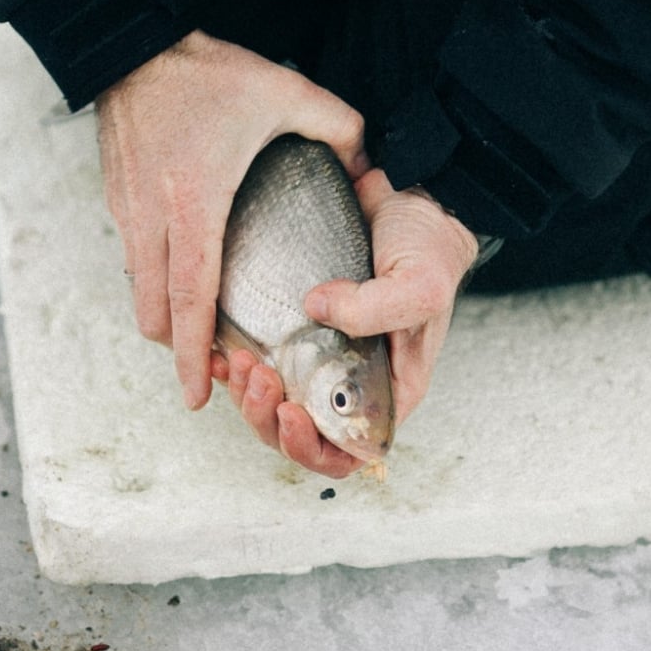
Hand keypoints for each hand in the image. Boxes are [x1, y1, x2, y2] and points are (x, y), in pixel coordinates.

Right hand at [96, 30, 366, 409]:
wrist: (133, 41)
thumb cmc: (206, 71)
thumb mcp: (285, 92)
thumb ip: (338, 128)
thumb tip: (367, 163)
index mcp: (195, 203)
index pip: (192, 298)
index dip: (195, 353)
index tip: (199, 393)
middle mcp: (153, 216)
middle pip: (156, 311)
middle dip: (180, 351)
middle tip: (211, 375)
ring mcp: (127, 210)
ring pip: (140, 290)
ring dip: (166, 319)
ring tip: (201, 335)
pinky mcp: (116, 198)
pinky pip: (133, 258)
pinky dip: (155, 282)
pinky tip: (184, 278)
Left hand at [212, 169, 478, 474]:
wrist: (412, 198)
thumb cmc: (428, 249)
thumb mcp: (419, 283)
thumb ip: (376, 308)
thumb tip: (315, 310)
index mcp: (386, 389)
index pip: (345, 452)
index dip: (311, 447)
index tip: (292, 412)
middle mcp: (348, 381)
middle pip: (298, 433)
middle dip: (267, 417)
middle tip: (258, 378)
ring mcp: (317, 355)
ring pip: (270, 402)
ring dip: (246, 394)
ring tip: (239, 362)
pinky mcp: (291, 325)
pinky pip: (256, 361)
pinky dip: (233, 365)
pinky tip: (222, 350)